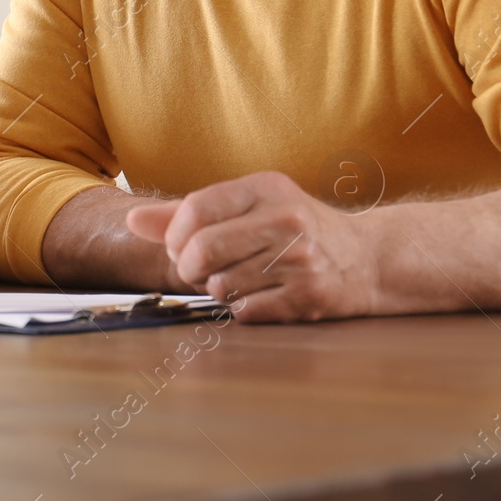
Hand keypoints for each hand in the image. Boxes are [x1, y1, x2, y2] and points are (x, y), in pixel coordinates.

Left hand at [125, 171, 375, 321]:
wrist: (368, 258)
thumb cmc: (293, 228)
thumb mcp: (246, 205)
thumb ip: (185, 213)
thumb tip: (132, 222)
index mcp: (265, 188)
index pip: (194, 208)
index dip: (174, 234)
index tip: (179, 245)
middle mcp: (286, 220)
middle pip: (201, 250)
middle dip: (187, 266)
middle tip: (197, 268)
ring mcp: (301, 260)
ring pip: (220, 285)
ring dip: (216, 289)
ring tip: (237, 278)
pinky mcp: (309, 298)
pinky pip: (245, 311)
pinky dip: (241, 308)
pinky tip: (260, 294)